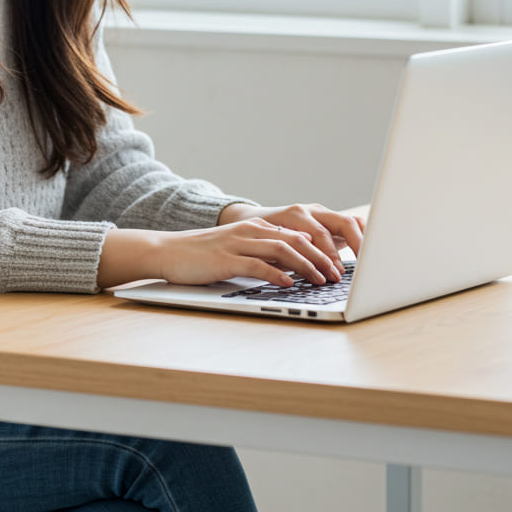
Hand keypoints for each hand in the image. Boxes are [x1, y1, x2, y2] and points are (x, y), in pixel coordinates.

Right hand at [96, 203, 364, 289]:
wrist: (169, 251)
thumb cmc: (205, 255)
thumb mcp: (240, 250)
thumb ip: (266, 253)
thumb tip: (296, 266)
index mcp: (258, 227)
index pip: (300, 234)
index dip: (324, 249)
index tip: (341, 265)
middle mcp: (252, 231)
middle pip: (298, 240)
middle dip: (323, 257)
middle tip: (339, 275)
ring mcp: (239, 243)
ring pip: (283, 250)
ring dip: (307, 266)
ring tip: (322, 280)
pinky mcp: (227, 259)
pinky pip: (258, 264)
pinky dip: (278, 274)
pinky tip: (290, 284)